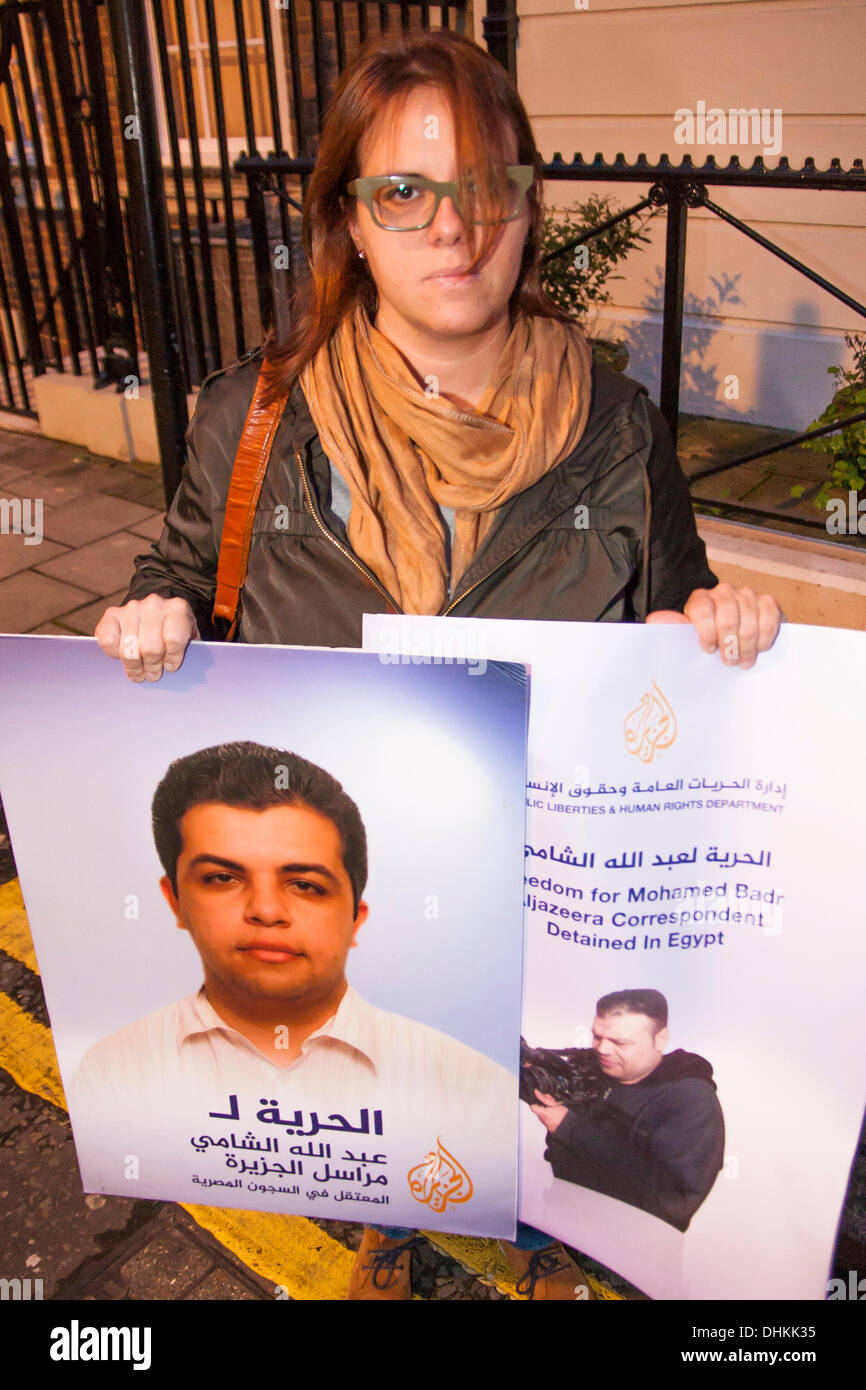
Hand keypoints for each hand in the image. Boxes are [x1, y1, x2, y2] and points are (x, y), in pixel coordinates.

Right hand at [95, 595, 198, 682]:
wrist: (157, 610)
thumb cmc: (174, 629)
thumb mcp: (189, 637)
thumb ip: (186, 650)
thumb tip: (170, 670)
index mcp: (178, 609)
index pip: (174, 640)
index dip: (172, 658)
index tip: (170, 667)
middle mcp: (154, 604)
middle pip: (150, 647)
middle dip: (152, 667)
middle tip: (153, 675)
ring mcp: (131, 608)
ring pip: (128, 648)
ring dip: (134, 666)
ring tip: (139, 672)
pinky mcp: (112, 613)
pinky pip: (107, 641)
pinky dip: (113, 654)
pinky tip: (122, 655)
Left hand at [529, 1089, 567, 1132]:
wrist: (571, 1128)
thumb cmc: (564, 1116)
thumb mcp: (555, 1104)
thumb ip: (544, 1098)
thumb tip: (537, 1092)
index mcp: (543, 1113)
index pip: (532, 1107)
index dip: (535, 1102)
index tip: (540, 1100)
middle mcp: (542, 1120)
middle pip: (538, 1110)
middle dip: (543, 1105)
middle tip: (551, 1103)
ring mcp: (546, 1125)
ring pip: (543, 1115)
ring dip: (547, 1111)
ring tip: (555, 1109)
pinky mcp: (549, 1128)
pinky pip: (547, 1120)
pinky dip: (550, 1117)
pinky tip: (556, 1115)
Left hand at [646, 583, 782, 669]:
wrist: (734, 639)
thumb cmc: (707, 640)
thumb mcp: (687, 638)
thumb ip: (673, 629)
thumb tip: (655, 619)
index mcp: (700, 599)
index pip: (702, 610)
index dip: (706, 633)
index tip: (708, 651)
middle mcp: (723, 592)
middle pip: (728, 618)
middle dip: (729, 645)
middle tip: (729, 662)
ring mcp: (746, 595)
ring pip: (749, 620)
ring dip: (747, 646)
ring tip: (743, 661)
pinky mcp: (767, 601)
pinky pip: (769, 616)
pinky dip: (765, 636)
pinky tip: (759, 648)